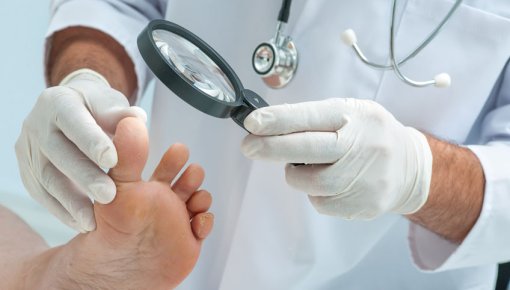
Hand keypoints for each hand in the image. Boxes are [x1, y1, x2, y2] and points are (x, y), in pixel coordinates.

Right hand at [16, 69, 146, 231]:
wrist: (72, 109)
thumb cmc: (97, 107)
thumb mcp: (109, 103)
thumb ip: (121, 115)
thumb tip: (138, 119)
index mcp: (58, 101)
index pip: (73, 121)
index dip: (91, 141)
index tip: (113, 160)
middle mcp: (37, 124)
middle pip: (58, 152)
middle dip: (84, 176)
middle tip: (109, 196)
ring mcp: (29, 148)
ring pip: (46, 178)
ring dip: (70, 201)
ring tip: (93, 221)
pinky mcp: (27, 170)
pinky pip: (41, 193)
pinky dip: (60, 210)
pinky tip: (81, 222)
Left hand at [241, 98, 432, 218]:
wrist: (411, 168)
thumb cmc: (370, 135)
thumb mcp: (350, 112)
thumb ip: (313, 118)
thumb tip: (267, 126)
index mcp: (356, 116)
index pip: (310, 116)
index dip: (278, 120)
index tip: (252, 123)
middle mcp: (361, 145)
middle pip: (306, 149)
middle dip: (271, 148)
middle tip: (249, 147)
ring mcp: (363, 178)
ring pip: (309, 181)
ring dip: (296, 174)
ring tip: (307, 165)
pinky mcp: (362, 204)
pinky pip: (320, 201)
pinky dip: (315, 192)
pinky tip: (331, 181)